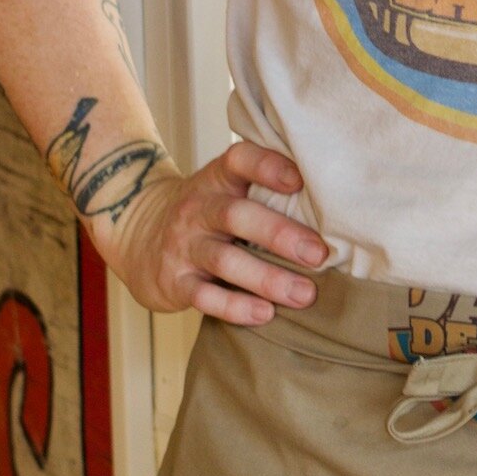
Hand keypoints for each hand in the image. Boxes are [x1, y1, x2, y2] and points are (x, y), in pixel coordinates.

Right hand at [101, 141, 327, 323]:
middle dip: (280, 234)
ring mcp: (184, 246)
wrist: (135, 232)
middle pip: (237, 216)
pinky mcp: (174, 281)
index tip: (300, 181)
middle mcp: (199, 209)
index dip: (268, 166)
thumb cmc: (207, 211)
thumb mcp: (226, 188)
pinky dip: (236, 307)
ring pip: (224, 260)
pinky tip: (265, 314)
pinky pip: (205, 296)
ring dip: (268, 278)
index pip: (240, 161)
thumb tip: (341, 205)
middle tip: (319, 255)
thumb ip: (267, 190)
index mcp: (218, 180)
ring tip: (304, 294)